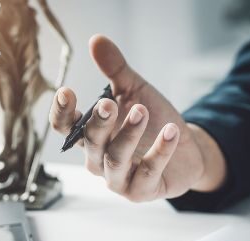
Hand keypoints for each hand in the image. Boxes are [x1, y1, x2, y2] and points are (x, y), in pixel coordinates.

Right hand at [48, 35, 226, 201]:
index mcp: (91, 136)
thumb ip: (115, 70)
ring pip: (115, 160)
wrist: (186, 150)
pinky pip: (148, 172)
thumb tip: (97, 40)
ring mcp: (119, 179)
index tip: (66, 92)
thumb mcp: (135, 91)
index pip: (66, 128)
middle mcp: (98, 160)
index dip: (62, 113)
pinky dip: (160, 151)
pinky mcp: (142, 191)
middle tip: (108, 103)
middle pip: (90, 143)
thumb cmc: (153, 122)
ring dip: (128, 135)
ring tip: (141, 111)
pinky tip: (171, 131)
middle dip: (98, 123)